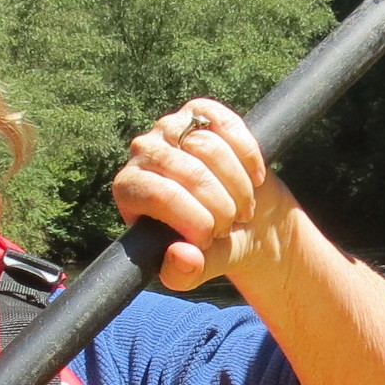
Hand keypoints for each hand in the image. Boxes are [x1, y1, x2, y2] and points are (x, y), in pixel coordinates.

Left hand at [112, 98, 291, 291]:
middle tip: (230, 226)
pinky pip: (228, 124)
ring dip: (238, 186)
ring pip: (210, 147)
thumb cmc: (211, 246)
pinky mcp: (202, 112)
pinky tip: (254, 178)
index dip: (192, 218)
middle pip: (188, 172)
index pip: (157, 194)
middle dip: (220, 206)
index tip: (209, 239)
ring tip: (243, 208)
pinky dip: (249, 155)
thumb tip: (181, 257)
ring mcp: (171, 127)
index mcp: (129, 188)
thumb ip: (183, 272)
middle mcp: (143, 151)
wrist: (242, 220)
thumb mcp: (197, 268)